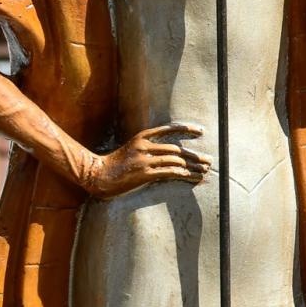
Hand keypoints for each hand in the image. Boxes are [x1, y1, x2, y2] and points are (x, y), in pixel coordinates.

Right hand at [79, 124, 209, 198]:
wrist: (97, 175)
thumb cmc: (115, 164)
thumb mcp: (132, 149)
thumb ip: (148, 147)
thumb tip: (171, 153)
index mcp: (142, 137)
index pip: (169, 129)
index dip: (186, 129)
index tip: (201, 131)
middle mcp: (145, 146)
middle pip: (176, 149)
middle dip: (194, 155)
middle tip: (208, 160)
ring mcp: (144, 160)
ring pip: (176, 161)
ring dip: (193, 166)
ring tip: (204, 170)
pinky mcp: (144, 173)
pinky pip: (170, 172)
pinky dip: (185, 175)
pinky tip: (193, 177)